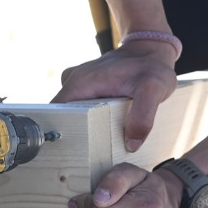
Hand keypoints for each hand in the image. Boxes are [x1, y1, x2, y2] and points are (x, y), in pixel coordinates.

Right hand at [53, 42, 178, 150]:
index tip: (69, 154)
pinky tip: (101, 134)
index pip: (54, 113)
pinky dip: (86, 121)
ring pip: (69, 114)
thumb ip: (143, 116)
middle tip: (87, 158)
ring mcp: (80, 83)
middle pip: (61, 116)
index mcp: (80, 82)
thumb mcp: (153, 90)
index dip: (57, 133)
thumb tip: (130, 145)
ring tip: (94, 151)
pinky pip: (79, 108)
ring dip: (78, 130)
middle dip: (70, 137)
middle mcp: (75, 81)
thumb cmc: (151, 67)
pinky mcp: (88, 87)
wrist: (152, 49)